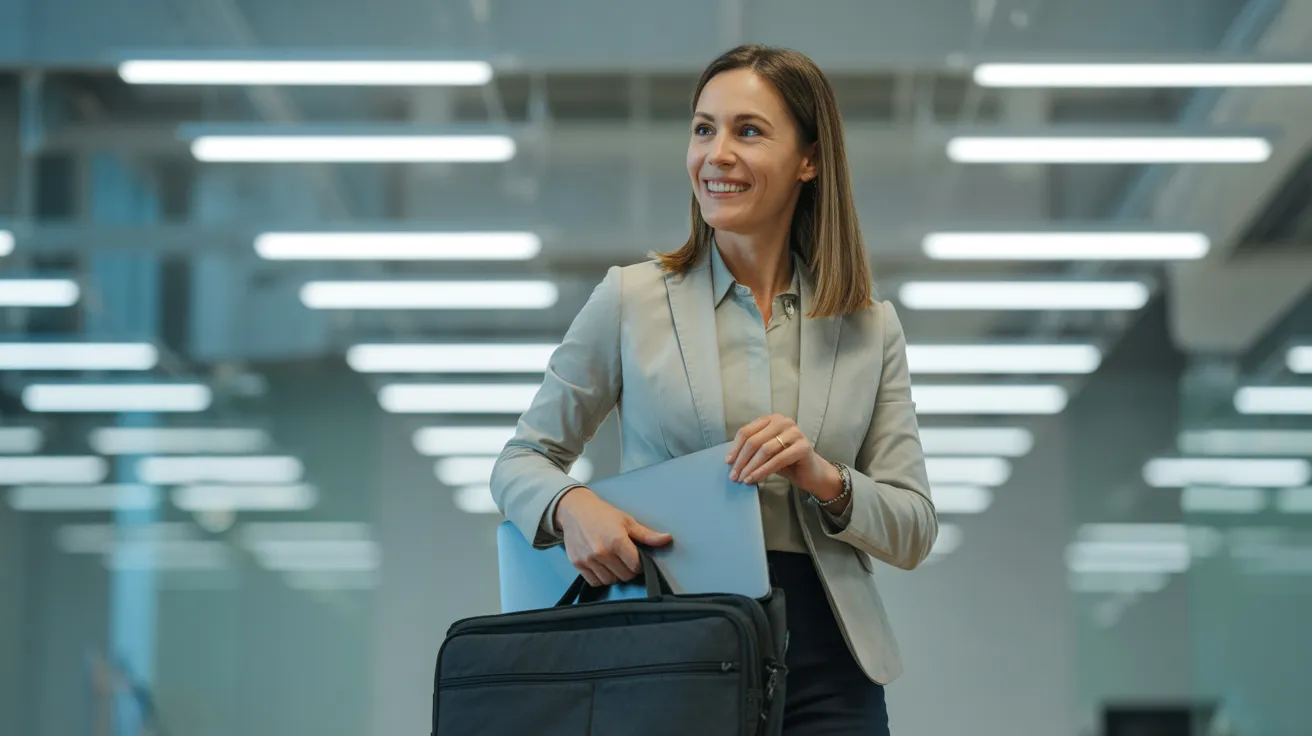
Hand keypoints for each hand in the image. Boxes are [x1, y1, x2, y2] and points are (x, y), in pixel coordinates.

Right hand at [554, 487, 672, 586]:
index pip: (636, 566)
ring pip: (610, 581)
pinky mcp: (577, 564)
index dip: (639, 564)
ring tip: (614, 562)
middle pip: (624, 576)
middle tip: (625, 559)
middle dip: (628, 570)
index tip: (636, 558)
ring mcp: (588, 559)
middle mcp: (602, 552)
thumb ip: (647, 535)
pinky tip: (603, 567)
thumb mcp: (627, 521)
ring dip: (615, 575)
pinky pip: (595, 582)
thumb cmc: (603, 514)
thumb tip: (668, 539)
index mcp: (617, 541)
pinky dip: (601, 578)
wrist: (575, 511)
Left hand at [725, 414, 842, 500]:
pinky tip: (754, 479)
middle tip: (733, 476)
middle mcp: (783, 421)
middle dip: (741, 460)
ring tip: (742, 479)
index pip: (747, 431)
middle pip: (754, 440)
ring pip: (764, 450)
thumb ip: (751, 450)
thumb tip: (730, 460)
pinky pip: (777, 460)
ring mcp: (795, 432)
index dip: (735, 448)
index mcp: (771, 419)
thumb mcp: (765, 452)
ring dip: (750, 467)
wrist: (811, 473)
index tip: (728, 462)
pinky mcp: (803, 447)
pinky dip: (763, 471)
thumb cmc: (786, 461)